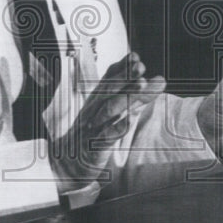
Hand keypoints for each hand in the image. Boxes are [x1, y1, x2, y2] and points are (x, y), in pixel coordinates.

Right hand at [49, 52, 164, 192]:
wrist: (67, 166)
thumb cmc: (93, 134)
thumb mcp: (112, 112)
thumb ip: (131, 95)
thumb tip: (155, 79)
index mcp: (97, 101)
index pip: (108, 81)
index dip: (121, 68)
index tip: (135, 57)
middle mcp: (93, 111)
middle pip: (108, 91)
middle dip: (125, 77)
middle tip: (141, 66)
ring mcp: (93, 128)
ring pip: (109, 110)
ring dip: (126, 96)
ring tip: (142, 85)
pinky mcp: (94, 148)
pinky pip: (105, 137)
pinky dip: (116, 129)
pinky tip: (129, 122)